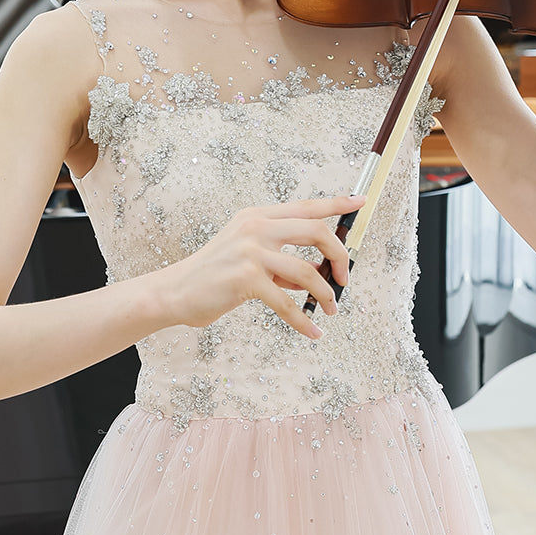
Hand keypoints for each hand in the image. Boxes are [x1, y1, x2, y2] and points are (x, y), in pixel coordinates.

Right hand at [154, 193, 364, 340]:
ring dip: (326, 294)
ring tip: (331, 310)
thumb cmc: (214, 277)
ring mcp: (251, 250)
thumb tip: (316, 274)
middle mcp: (257, 226)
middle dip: (339, 256)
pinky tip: (313, 332)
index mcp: (259, 216)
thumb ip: (280, 261)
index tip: (360, 201)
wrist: (174, 292)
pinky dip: (304, 321)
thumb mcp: (249, 258)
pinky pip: (288, 302)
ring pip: (308, 270)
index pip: (306, 206)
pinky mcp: (247, 278)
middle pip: (317, 231)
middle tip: (345, 280)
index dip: (337, 203)